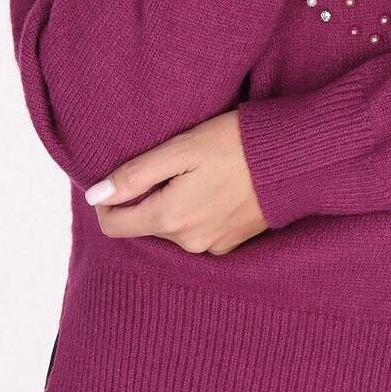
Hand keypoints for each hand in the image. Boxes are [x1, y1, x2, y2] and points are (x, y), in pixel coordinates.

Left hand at [85, 111, 268, 256]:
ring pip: (172, 228)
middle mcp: (188, 242)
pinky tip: (216, 186)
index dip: (109, 199)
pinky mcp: (232, 244)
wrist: (295, 158)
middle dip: (148, 197)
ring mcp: (212, 247)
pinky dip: (197, 212)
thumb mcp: (181, 149)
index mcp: (171, 218)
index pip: (115, 225)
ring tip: (198, 172)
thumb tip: (95, 195)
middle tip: (172, 162)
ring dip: (174, 204)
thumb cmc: (237, 144)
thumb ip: (135, 174)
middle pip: (146, 224)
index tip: (122, 174)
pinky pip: (198, 233)